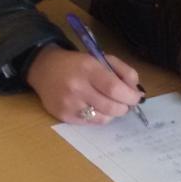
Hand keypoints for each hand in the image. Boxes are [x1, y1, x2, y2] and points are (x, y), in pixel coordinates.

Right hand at [26, 44, 143, 124]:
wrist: (44, 69)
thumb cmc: (77, 64)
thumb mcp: (100, 58)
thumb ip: (122, 71)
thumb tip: (136, 91)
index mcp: (88, 68)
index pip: (115, 88)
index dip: (130, 96)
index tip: (136, 97)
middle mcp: (77, 87)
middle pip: (111, 107)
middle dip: (124, 107)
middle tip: (125, 103)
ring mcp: (69, 104)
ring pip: (104, 118)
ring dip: (113, 113)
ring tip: (110, 104)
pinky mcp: (63, 116)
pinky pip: (91, 123)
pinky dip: (99, 117)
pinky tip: (96, 108)